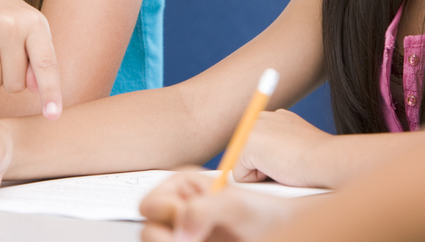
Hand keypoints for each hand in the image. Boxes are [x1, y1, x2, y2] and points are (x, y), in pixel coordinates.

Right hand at [0, 0, 61, 119]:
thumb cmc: (3, 22)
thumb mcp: (28, 33)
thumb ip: (38, 60)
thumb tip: (36, 88)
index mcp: (35, 22)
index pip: (46, 64)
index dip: (51, 92)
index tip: (53, 116)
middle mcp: (11, 23)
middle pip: (15, 84)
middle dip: (8, 78)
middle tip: (0, 54)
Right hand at [140, 171, 294, 241]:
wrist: (277, 233)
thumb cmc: (259, 214)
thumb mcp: (233, 204)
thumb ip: (203, 209)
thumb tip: (180, 229)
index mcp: (179, 188)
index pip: (150, 204)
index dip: (167, 214)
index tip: (189, 217)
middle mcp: (175, 212)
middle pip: (147, 230)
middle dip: (165, 236)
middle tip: (196, 237)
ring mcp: (179, 234)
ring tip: (201, 241)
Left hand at [234, 109, 332, 186]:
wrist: (325, 158)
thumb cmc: (319, 159)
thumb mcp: (298, 145)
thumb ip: (280, 147)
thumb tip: (266, 163)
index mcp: (275, 117)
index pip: (258, 144)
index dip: (269, 160)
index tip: (288, 161)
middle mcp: (261, 118)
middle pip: (245, 152)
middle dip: (261, 166)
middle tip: (286, 165)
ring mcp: (251, 130)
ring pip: (243, 164)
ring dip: (259, 173)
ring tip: (283, 167)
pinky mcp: (245, 146)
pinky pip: (240, 176)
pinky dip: (256, 181)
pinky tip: (276, 170)